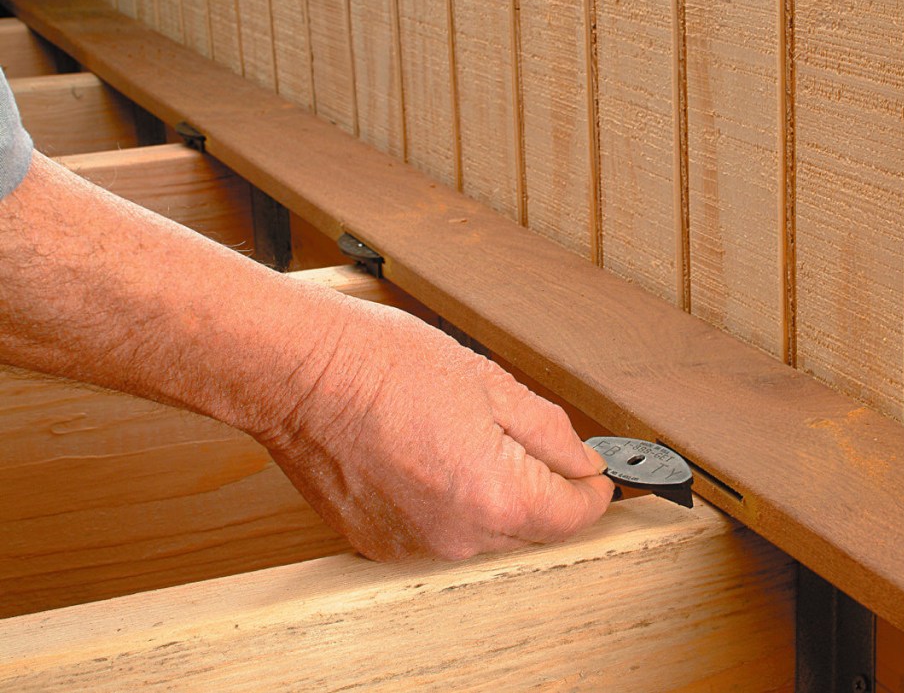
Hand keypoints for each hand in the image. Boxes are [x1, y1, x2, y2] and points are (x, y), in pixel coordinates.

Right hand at [256, 299, 614, 560]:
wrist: (299, 374)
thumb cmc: (384, 365)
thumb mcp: (491, 383)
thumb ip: (550, 433)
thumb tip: (583, 461)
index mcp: (496, 494)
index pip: (575, 516)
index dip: (593, 489)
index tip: (595, 471)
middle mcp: (458, 535)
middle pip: (534, 530)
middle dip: (544, 491)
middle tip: (525, 439)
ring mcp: (415, 546)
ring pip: (487, 534)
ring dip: (493, 498)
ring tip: (463, 439)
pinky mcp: (381, 545)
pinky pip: (441, 533)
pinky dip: (448, 505)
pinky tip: (429, 458)